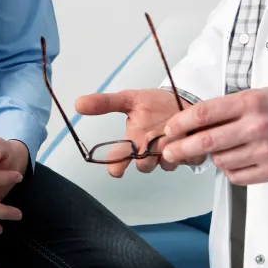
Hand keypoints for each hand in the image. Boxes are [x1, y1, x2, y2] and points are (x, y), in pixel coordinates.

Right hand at [75, 88, 199, 177]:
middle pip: (143, 166)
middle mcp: (149, 152)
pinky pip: (188, 160)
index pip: (118, 159)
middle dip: (147, 156)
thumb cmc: (155, 104)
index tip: (116, 169)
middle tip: (152, 140)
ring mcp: (169, 156)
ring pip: (165, 165)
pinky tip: (190, 135)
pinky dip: (189, 148)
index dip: (115, 166)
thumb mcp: (129, 98)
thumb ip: (105, 103)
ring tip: (174, 133)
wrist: (184, 100)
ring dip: (168, 150)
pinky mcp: (189, 155)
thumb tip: (77, 104)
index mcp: (133, 141)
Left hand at [160, 87, 267, 184]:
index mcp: (250, 102)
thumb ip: (224, 109)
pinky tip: (236, 160)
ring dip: (213, 158)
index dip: (180, 123)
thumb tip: (188, 124)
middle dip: (180, 148)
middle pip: (205, 141)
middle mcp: (256, 126)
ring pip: (220, 161)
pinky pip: (235, 175)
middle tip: (169, 152)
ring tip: (220, 150)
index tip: (169, 130)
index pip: (203, 113)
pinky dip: (229, 170)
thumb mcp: (254, 96)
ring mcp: (265, 150)